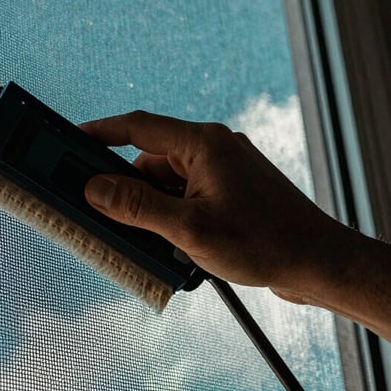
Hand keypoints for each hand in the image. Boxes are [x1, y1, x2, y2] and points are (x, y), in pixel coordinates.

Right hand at [80, 111, 352, 300]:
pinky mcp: (230, 190)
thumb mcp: (189, 229)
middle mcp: (212, 149)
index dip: (100, 131)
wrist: (320, 263)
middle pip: (148, 160)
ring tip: (155, 242)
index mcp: (203, 144)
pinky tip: (175, 244)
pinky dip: (171, 214)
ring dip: (151, 207)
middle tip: (103, 214)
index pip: (137, 127)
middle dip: (126, 188)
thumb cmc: (264, 243)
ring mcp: (223, 170)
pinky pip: (186, 194)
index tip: (70, 138)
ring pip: (166, 181)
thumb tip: (96, 189)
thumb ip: (138, 207)